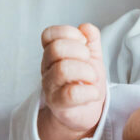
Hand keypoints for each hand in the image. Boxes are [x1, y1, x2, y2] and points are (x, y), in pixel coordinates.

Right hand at [40, 23, 106, 137]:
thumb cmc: (85, 80)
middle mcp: (47, 68)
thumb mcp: (91, 55)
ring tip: (92, 78)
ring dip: (86, 71)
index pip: (49, 34)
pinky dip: (89, 91)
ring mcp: (51, 87)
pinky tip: (93, 93)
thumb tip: (86, 28)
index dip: (69, 33)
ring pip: (63, 70)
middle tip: (88, 62)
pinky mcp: (59, 104)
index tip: (83, 43)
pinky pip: (71, 93)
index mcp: (52, 53)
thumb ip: (91, 39)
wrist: (83, 110)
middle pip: (56, 49)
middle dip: (79, 51)